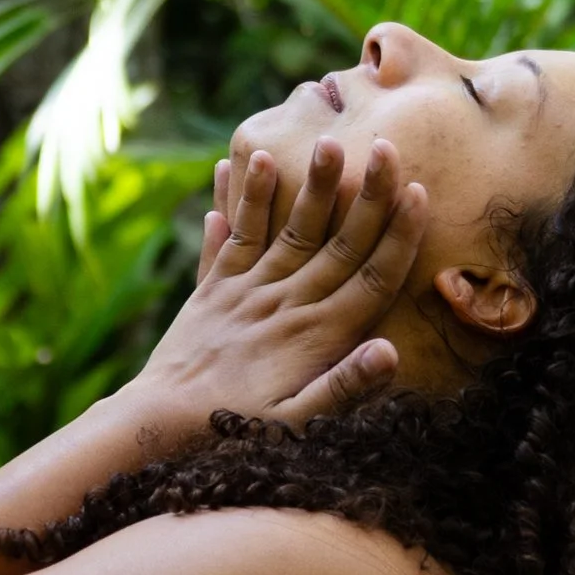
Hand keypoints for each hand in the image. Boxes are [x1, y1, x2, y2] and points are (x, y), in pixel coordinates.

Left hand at [132, 136, 424, 440]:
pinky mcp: (214, 288)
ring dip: (311, 186)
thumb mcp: (296, 425)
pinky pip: (233, 236)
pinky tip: (247, 162)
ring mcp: (248, 291)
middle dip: (367, 194)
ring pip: (289, 229)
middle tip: (386, 146)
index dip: (398, 234)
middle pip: (338, 241)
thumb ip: (343, 387)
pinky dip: (240, 200)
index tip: (417, 191)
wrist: (157, 425)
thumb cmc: (236, 433)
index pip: (371, 276)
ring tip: (326, 141)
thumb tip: (392, 352)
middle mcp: (285, 303)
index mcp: (316, 336)